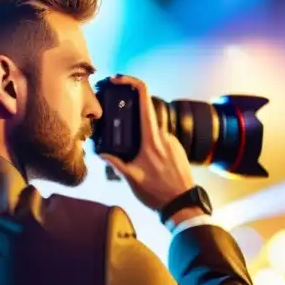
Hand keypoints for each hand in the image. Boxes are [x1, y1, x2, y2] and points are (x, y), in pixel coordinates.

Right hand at [100, 75, 196, 212]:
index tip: (118, 79)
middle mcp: (164, 135)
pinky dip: (150, 147)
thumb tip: (102, 153)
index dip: (131, 82)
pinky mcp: (178, 149)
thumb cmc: (158, 193)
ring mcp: (173, 141)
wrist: (182, 204)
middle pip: (145, 115)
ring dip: (140, 138)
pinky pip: (160, 141)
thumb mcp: (131, 178)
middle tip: (118, 127)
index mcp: (152, 138)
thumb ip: (115, 163)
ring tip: (136, 160)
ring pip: (152, 131)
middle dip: (130, 119)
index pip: (144, 99)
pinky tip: (147, 164)